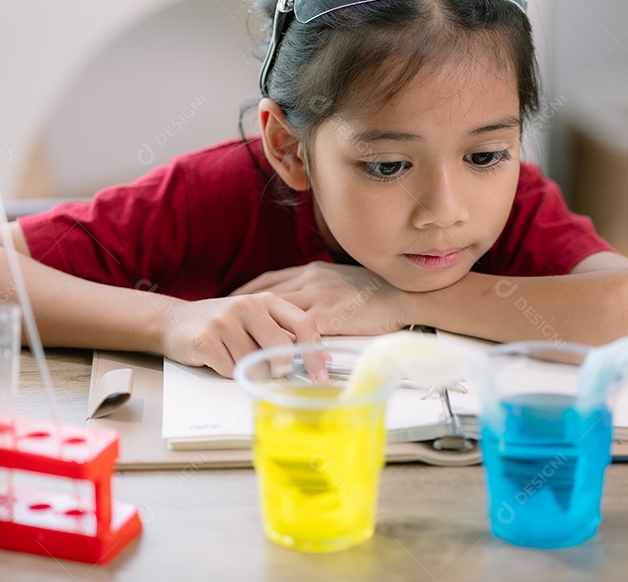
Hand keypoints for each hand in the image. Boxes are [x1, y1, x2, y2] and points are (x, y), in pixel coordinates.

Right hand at [159, 292, 328, 379]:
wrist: (175, 321)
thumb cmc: (224, 325)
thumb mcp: (257, 322)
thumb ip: (287, 337)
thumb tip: (323, 357)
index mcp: (267, 300)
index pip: (303, 323)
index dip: (315, 352)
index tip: (320, 374)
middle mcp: (247, 305)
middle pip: (281, 346)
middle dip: (282, 367)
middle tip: (275, 373)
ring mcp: (225, 320)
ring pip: (255, 364)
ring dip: (249, 371)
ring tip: (235, 356)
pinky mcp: (205, 339)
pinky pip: (230, 370)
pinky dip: (229, 372)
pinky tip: (219, 358)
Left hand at [230, 262, 404, 336]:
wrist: (403, 293)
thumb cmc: (381, 289)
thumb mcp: (346, 280)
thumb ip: (326, 288)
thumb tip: (316, 301)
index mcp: (314, 271)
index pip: (272, 279)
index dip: (250, 290)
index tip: (235, 298)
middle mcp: (310, 280)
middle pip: (265, 295)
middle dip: (242, 309)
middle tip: (224, 319)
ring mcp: (317, 298)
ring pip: (275, 315)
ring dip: (256, 331)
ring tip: (239, 343)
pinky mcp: (326, 317)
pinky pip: (295, 334)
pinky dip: (280, 346)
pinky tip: (267, 358)